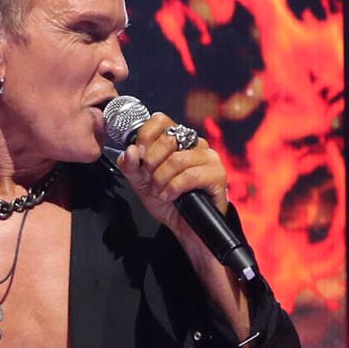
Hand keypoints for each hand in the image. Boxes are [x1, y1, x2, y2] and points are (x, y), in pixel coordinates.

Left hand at [112, 110, 231, 250]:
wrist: (185, 228)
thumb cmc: (167, 200)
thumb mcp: (141, 182)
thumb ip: (131, 165)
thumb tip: (131, 151)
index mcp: (177, 139)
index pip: (161, 120)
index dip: (145, 136)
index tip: (140, 156)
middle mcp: (195, 144)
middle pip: (168, 139)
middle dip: (152, 163)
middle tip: (151, 179)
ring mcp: (209, 158)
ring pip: (177, 160)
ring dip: (162, 179)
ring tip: (160, 192)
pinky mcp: (217, 175)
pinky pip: (190, 176)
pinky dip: (174, 188)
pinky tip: (170, 197)